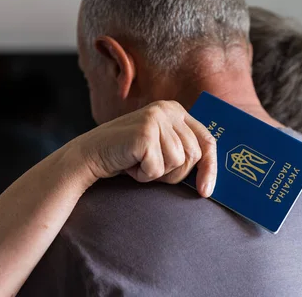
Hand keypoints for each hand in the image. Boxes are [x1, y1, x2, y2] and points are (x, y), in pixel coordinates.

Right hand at [70, 100, 216, 196]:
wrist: (90, 155)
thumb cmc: (129, 156)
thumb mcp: (162, 147)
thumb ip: (184, 149)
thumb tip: (212, 175)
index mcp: (177, 110)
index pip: (207, 140)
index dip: (210, 167)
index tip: (206, 191)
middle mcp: (169, 109)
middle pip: (194, 155)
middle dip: (174, 172)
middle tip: (151, 168)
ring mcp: (157, 118)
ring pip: (178, 163)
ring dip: (157, 173)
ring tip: (139, 163)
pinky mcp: (145, 133)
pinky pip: (158, 168)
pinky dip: (144, 175)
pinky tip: (130, 164)